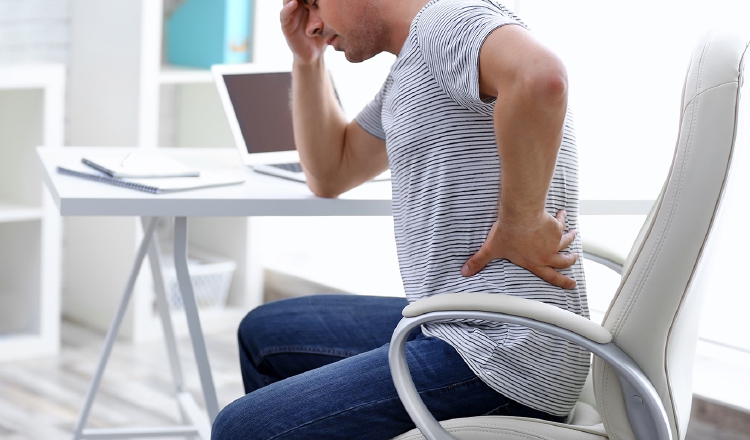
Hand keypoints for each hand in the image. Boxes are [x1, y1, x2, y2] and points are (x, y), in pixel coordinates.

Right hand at [280, 0, 326, 64]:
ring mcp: (291, 15)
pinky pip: (284, 15)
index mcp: (307, 4)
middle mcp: (298, 7)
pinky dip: (287, 8)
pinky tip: (293, 3)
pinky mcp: (286, 26)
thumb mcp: (328, 22)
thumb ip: (328, 12)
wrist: (314, 55)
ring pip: (288, 0)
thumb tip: (342, 4)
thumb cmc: (323, 36)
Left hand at [461, 210, 578, 288]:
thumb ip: (479, 261)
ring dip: (571, 238)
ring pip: (566, 241)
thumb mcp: (491, 249)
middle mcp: (547, 254)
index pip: (550, 277)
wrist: (520, 216)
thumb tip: (465, 272)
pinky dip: (562, 218)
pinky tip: (562, 214)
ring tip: (574, 234)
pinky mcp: (556, 227)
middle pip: (563, 261)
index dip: (562, 283)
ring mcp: (553, 240)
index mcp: (534, 263)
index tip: (572, 284)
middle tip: (575, 259)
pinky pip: (561, 223)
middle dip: (570, 261)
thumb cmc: (507, 233)